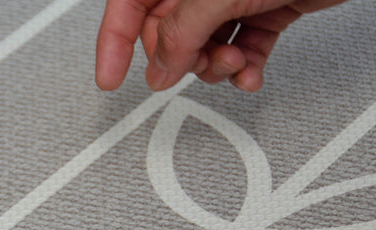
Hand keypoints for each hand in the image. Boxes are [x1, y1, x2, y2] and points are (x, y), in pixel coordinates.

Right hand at [95, 0, 344, 91]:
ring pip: (203, 46)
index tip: (109, 77)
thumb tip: (159, 67)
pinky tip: (251, 70)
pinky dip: (245, 66)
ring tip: (233, 63)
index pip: (129, 3)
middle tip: (196, 64)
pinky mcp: (266, 7)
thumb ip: (182, 31)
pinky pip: (240, 47)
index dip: (114, 42)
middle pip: (168, 30)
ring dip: (216, 66)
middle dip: (183, 57)